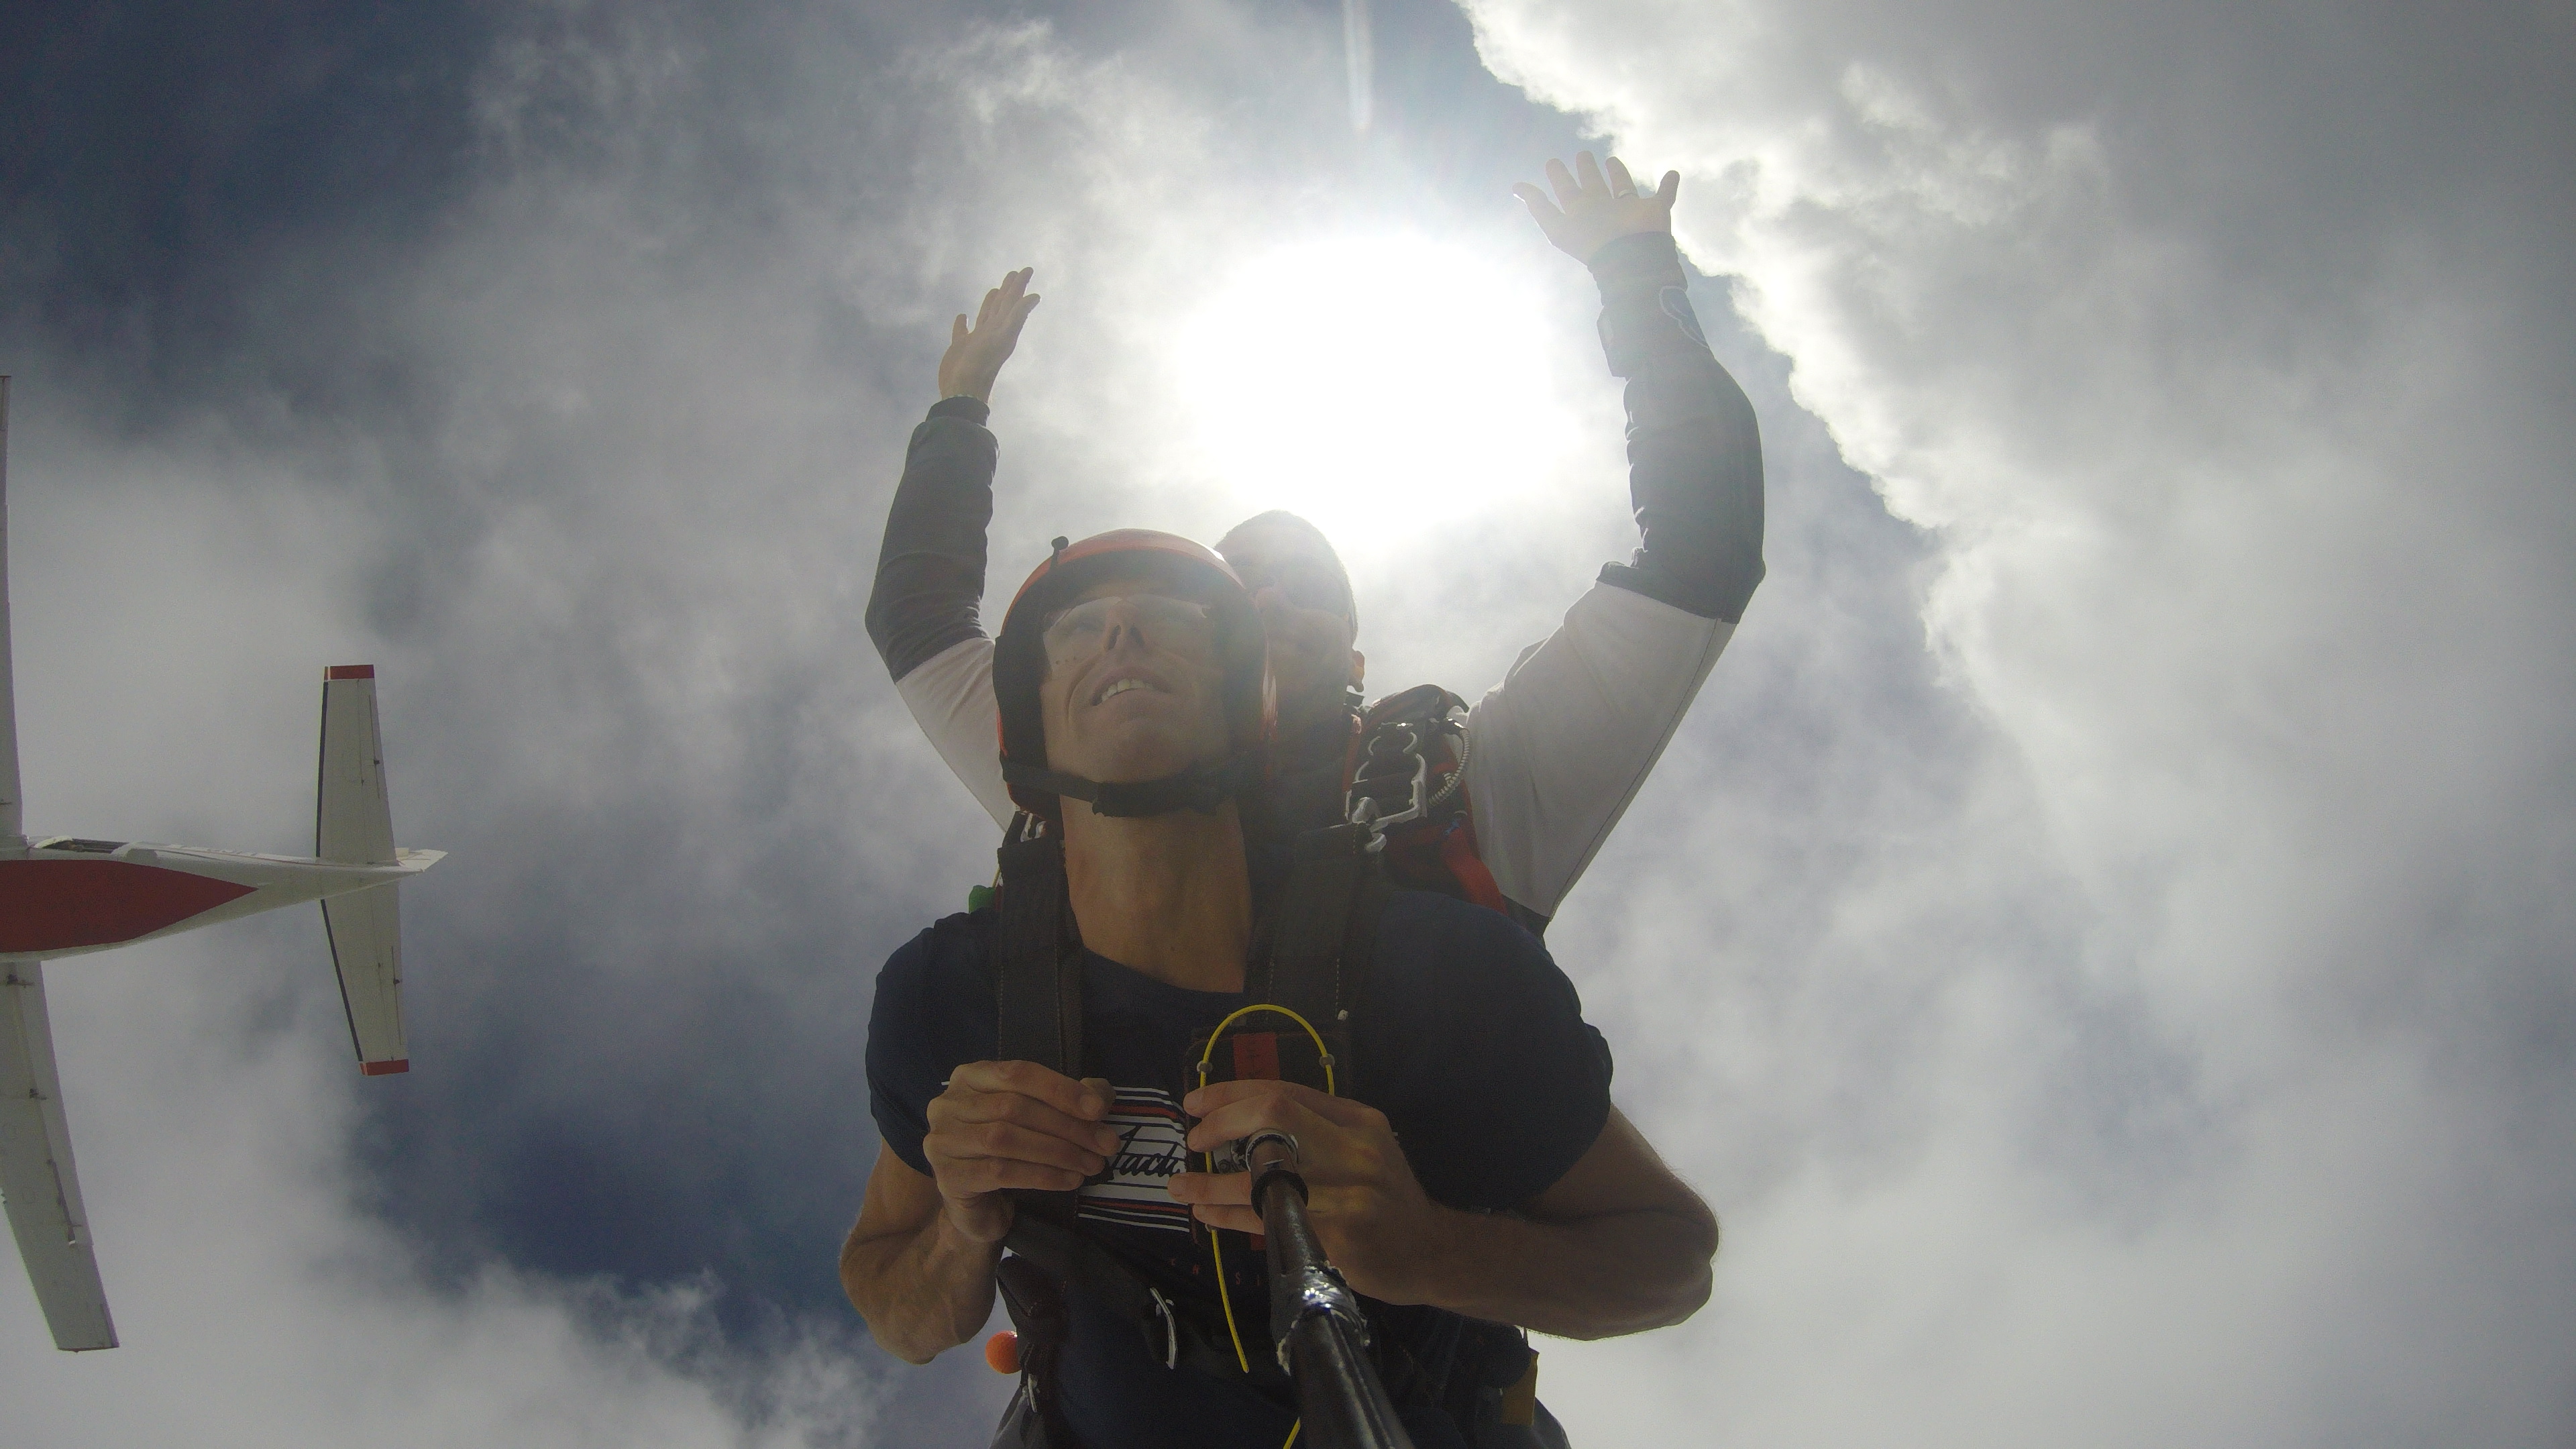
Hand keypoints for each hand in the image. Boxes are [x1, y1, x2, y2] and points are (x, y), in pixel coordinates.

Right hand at [921, 1061, 1118, 1243]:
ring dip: (1058, 1152)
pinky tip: (1069, 1180)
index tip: (1098, 1109)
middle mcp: (949, 1104)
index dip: (1060, 1089)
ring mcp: (943, 1140)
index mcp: (971, 1077)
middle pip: (1013, 1107)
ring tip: (1091, 1164)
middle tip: (1105, 1145)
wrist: (977, 1206)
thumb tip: (1099, 1098)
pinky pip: (1001, 1172)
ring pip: (1006, 1139)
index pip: (1018, 1073)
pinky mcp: (948, 1177)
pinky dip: (1042, 1175)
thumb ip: (1069, 1100)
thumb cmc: (1009, 1151)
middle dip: (1067, 1126)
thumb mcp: (1039, 1118)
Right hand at [937, 267, 1040, 403]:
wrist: (964, 390)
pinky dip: (962, 323)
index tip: (1026, 269)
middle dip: (1009, 289)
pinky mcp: (961, 347)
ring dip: (990, 303)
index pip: (1013, 302)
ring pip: (985, 316)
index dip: (1020, 286)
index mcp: (1003, 328)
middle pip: (1002, 306)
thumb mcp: (1003, 338)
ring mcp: (976, 340)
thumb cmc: (983, 364)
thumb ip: (1018, 316)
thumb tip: (1035, 296)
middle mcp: (992, 332)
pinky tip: (962, 316)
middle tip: (1014, 273)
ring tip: (994, 290)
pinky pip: (962, 331)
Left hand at [1169, 1079, 1443, 1303]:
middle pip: (1273, 1117)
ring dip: (1209, 1180)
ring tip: (1179, 1184)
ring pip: (1261, 1176)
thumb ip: (1317, 1128)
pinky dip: (1228, 1214)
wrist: (1430, 1252)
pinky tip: (1206, 1212)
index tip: (1196, 1103)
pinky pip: (1266, 1220)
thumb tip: (1242, 1119)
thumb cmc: (1387, 1196)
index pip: (1284, 1091)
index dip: (1232, 1093)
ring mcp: (1346, 1193)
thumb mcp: (1366, 1147)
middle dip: (1222, 1123)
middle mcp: (1354, 1149)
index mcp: (1358, 1119)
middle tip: (1194, 1139)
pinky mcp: (1336, 1235)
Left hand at [1512, 152, 1679, 264]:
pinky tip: (1673, 173)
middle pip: (1593, 186)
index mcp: (1583, 212)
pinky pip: (1665, 196)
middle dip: (1585, 171)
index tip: (1554, 162)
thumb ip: (1538, 206)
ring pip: (1622, 187)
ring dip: (1618, 173)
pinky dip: (1670, 185)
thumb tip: (1515, 185)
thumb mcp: (1557, 227)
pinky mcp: (1654, 211)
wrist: (1628, 259)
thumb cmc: (1594, 243)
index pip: (1568, 192)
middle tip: (1581, 154)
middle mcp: (1604, 210)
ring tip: (1611, 159)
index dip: (1559, 179)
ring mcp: (1629, 211)